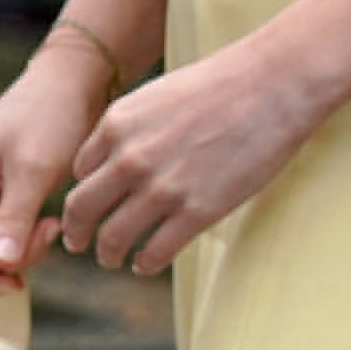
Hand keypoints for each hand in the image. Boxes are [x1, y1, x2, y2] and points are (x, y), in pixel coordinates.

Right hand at [0, 36, 114, 279]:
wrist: (73, 83)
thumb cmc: (49, 114)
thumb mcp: (33, 170)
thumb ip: (14, 220)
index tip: (13, 284)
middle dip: (7, 258)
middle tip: (45, 238)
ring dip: (23, 246)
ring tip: (51, 224)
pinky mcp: (0, 195)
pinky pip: (7, 233)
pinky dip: (29, 235)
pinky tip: (50, 221)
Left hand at [58, 37, 326, 274]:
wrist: (273, 86)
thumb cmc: (224, 84)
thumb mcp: (159, 96)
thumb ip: (133, 127)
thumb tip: (120, 159)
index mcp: (117, 125)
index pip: (80, 171)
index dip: (84, 191)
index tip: (92, 205)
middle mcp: (130, 158)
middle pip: (82, 209)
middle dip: (77, 232)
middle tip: (80, 244)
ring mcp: (162, 188)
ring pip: (113, 237)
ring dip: (108, 253)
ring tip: (113, 259)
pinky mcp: (197, 212)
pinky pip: (155, 252)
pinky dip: (145, 263)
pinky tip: (146, 264)